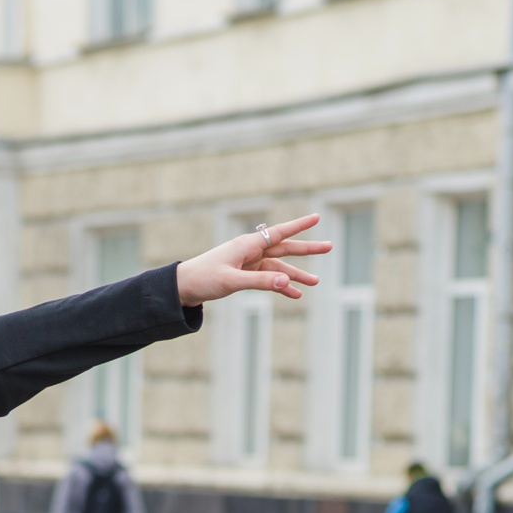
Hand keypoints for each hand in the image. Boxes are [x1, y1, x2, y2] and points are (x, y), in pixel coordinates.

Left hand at [176, 214, 331, 304]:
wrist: (182, 287)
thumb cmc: (203, 279)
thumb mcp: (232, 281)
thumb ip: (260, 281)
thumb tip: (286, 281)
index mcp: (247, 245)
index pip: (279, 233)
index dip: (299, 226)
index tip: (317, 217)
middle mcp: (250, 251)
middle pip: (284, 248)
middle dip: (306, 249)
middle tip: (329, 247)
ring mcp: (248, 263)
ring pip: (278, 267)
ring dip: (295, 275)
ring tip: (315, 283)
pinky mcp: (244, 274)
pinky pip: (268, 279)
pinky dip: (280, 286)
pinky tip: (294, 295)